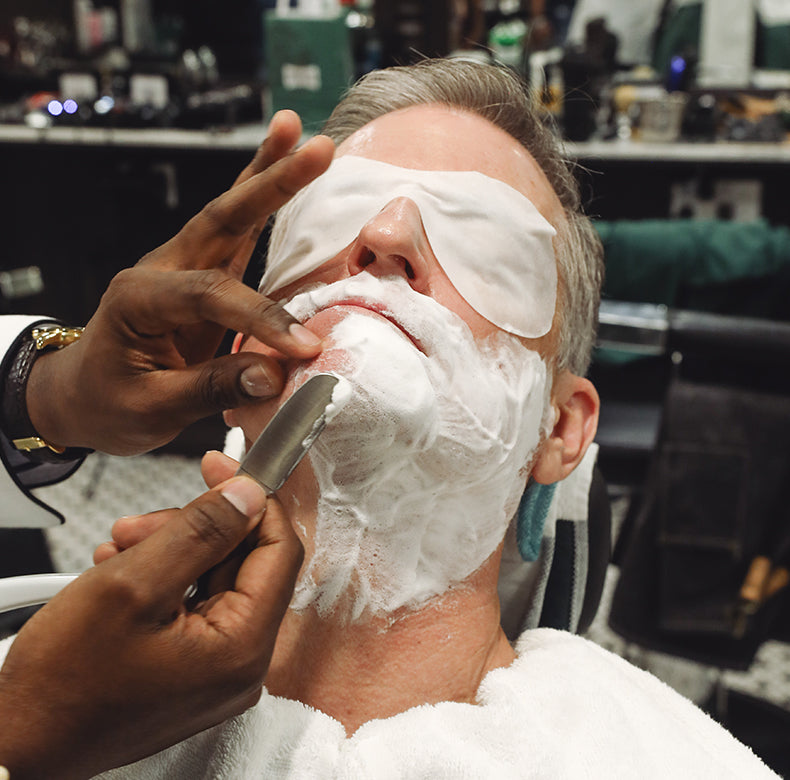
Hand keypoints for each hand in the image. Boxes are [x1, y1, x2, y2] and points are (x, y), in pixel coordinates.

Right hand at [0, 468, 301, 779]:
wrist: (22, 743)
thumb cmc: (63, 684)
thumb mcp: (132, 584)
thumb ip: (200, 531)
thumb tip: (248, 495)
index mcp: (242, 646)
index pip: (279, 549)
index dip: (252, 500)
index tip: (220, 469)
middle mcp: (242, 665)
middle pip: (244, 563)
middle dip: (193, 530)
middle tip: (139, 524)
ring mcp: (219, 671)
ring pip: (215, 580)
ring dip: (170, 552)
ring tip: (117, 551)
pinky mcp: (196, 671)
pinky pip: (196, 606)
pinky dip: (164, 581)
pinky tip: (122, 573)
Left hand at [26, 110, 334, 453]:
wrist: (84, 394)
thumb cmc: (108, 402)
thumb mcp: (151, 409)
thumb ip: (211, 388)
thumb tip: (273, 375)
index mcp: (140, 298)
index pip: (210, 294)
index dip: (262, 318)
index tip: (303, 348)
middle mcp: (162, 269)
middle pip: (221, 218)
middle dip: (270, 183)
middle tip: (315, 148)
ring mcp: (182, 267)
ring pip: (229, 213)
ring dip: (267, 173)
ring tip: (300, 135)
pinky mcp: (202, 276)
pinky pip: (237, 233)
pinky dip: (262, 201)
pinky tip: (284, 171)